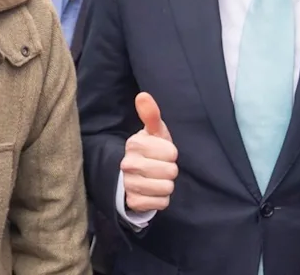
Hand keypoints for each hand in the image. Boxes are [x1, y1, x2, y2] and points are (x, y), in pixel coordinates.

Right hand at [122, 93, 177, 212]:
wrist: (134, 177)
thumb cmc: (150, 151)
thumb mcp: (153, 133)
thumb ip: (151, 115)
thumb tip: (143, 95)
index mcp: (134, 144)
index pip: (171, 152)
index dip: (171, 153)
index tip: (163, 153)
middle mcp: (128, 164)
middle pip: (170, 171)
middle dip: (170, 170)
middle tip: (160, 167)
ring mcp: (129, 184)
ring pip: (166, 188)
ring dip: (166, 185)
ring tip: (157, 179)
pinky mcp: (133, 202)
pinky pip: (162, 203)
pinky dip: (161, 199)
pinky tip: (153, 192)